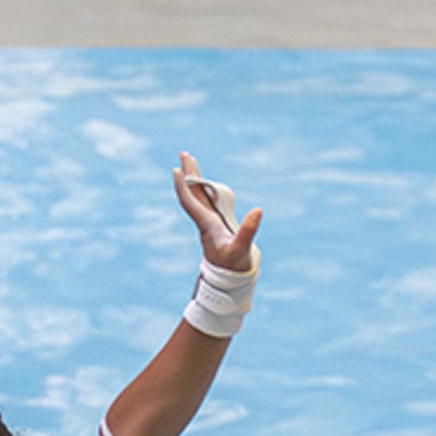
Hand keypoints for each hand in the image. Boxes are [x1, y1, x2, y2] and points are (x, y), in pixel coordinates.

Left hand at [173, 153, 261, 271]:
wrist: (228, 281)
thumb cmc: (233, 267)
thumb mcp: (242, 249)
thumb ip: (248, 231)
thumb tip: (258, 211)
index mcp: (207, 225)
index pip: (191, 201)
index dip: (183, 186)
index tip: (177, 170)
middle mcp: (205, 221)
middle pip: (193, 194)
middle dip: (189, 174)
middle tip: (184, 153)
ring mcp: (210, 222)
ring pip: (199, 196)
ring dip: (195, 179)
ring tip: (192, 162)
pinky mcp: (216, 225)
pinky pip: (207, 203)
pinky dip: (205, 190)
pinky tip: (206, 185)